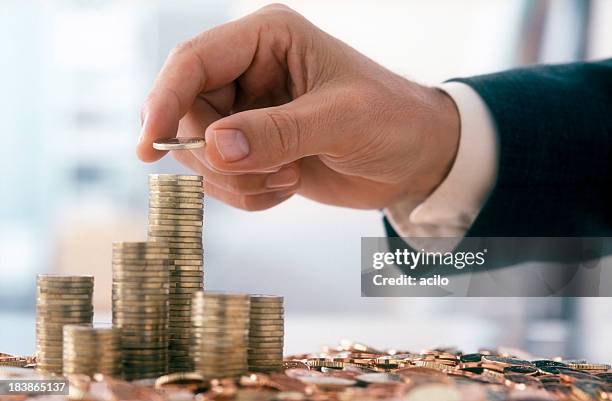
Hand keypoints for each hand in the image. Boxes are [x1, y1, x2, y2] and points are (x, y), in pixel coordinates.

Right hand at [137, 4, 458, 210]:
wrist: (415, 159)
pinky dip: (249, 195)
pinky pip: (222, 178)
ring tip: (290, 176)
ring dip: (239, 180)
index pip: (192, 63)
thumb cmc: (392, 121)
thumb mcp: (342, 121)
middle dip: (221, 157)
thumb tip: (212, 146)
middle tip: (272, 172)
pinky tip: (289, 186)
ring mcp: (249, 113)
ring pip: (201, 153)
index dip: (164, 102)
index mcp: (266, 39)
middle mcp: (248, 72)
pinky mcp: (254, 148)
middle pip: (188, 115)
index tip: (148, 149)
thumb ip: (279, 132)